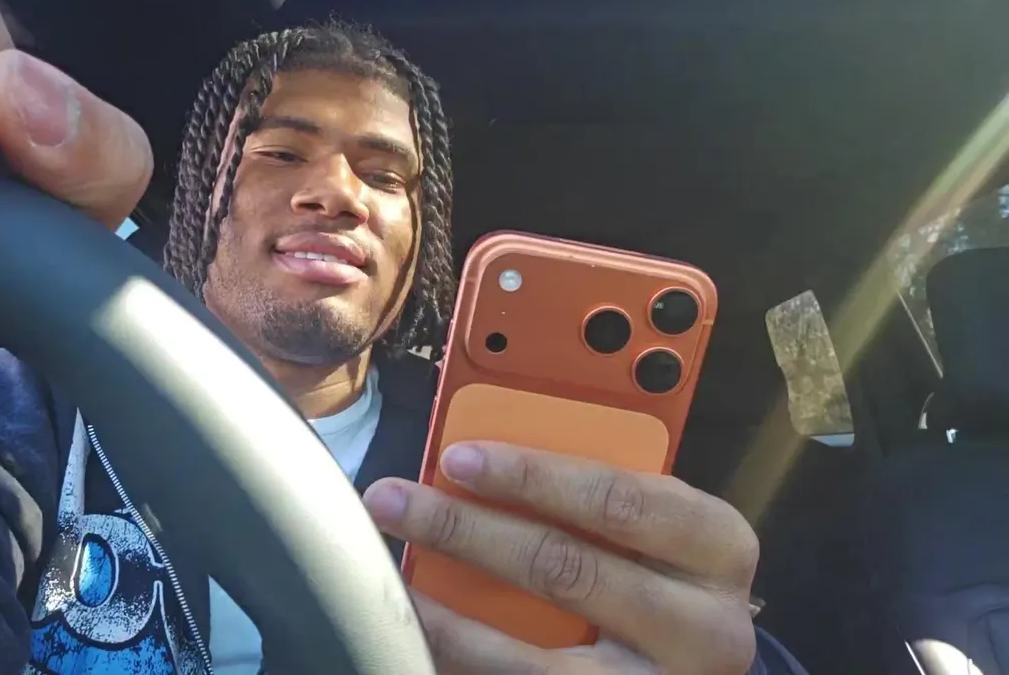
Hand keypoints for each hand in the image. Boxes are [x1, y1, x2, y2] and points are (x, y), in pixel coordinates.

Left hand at [364, 442, 759, 673]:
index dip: (531, 475)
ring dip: (449, 617)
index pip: (616, 500)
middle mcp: (703, 626)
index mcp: (716, 546)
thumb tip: (483, 456)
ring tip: (393, 583)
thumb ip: (597, 491)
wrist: (702, 664)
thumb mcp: (660, 524)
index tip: (458, 457)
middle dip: (467, 531)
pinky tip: (425, 637)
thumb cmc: (669, 572)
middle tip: (398, 503)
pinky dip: (464, 662)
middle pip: (566, 570)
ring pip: (535, 658)